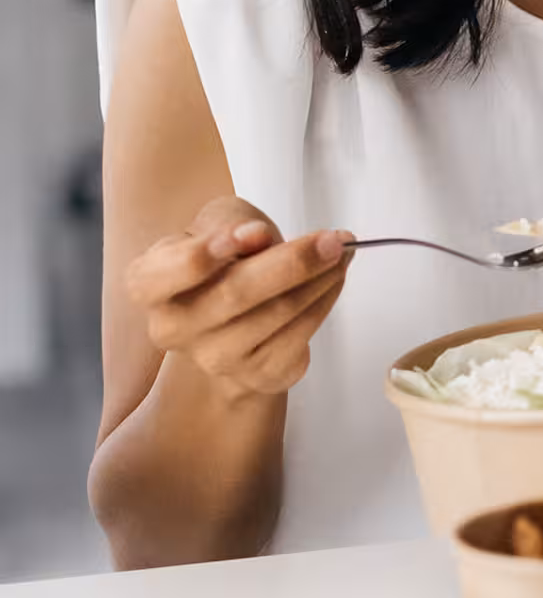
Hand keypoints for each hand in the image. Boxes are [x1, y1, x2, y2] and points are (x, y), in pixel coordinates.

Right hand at [126, 197, 352, 400]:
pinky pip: (301, 335)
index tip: (252, 233)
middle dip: (294, 262)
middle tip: (333, 240)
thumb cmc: (226, 258)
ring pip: (278, 313)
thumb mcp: (219, 221)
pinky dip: (325, 300)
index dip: (201, 257)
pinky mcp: (257, 376)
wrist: (239, 314)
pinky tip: (333, 279)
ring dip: (321, 278)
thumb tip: (257, 238)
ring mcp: (213, 359)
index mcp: (148, 283)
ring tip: (340, 251)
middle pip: (236, 294)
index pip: (158, 277)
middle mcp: (172, 328)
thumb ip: (231, 222)